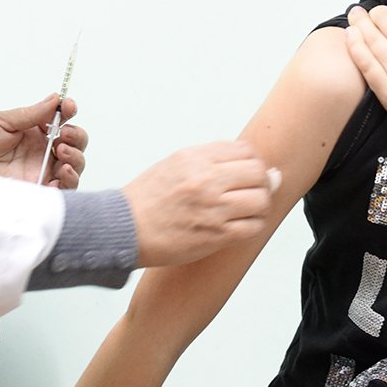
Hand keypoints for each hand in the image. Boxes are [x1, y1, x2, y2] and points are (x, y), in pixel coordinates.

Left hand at [0, 95, 87, 188]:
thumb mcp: (1, 121)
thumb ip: (30, 114)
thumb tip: (55, 99)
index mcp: (36, 133)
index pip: (62, 121)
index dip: (69, 112)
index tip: (67, 106)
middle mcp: (43, 153)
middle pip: (75, 145)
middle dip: (77, 136)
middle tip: (64, 134)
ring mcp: (42, 173)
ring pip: (74, 166)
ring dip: (76, 157)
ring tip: (62, 151)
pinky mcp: (39, 192)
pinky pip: (64, 189)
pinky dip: (70, 179)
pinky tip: (63, 171)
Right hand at [122, 142, 278, 267]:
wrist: (124, 229)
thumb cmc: (147, 199)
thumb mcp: (175, 164)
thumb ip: (211, 160)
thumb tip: (254, 164)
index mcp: (195, 158)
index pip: (245, 151)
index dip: (252, 162)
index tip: (246, 173)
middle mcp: (206, 180)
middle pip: (258, 173)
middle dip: (262, 182)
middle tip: (253, 191)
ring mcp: (212, 208)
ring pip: (261, 200)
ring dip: (260, 205)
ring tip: (248, 210)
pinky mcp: (216, 235)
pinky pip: (253, 227)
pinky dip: (254, 225)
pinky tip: (242, 225)